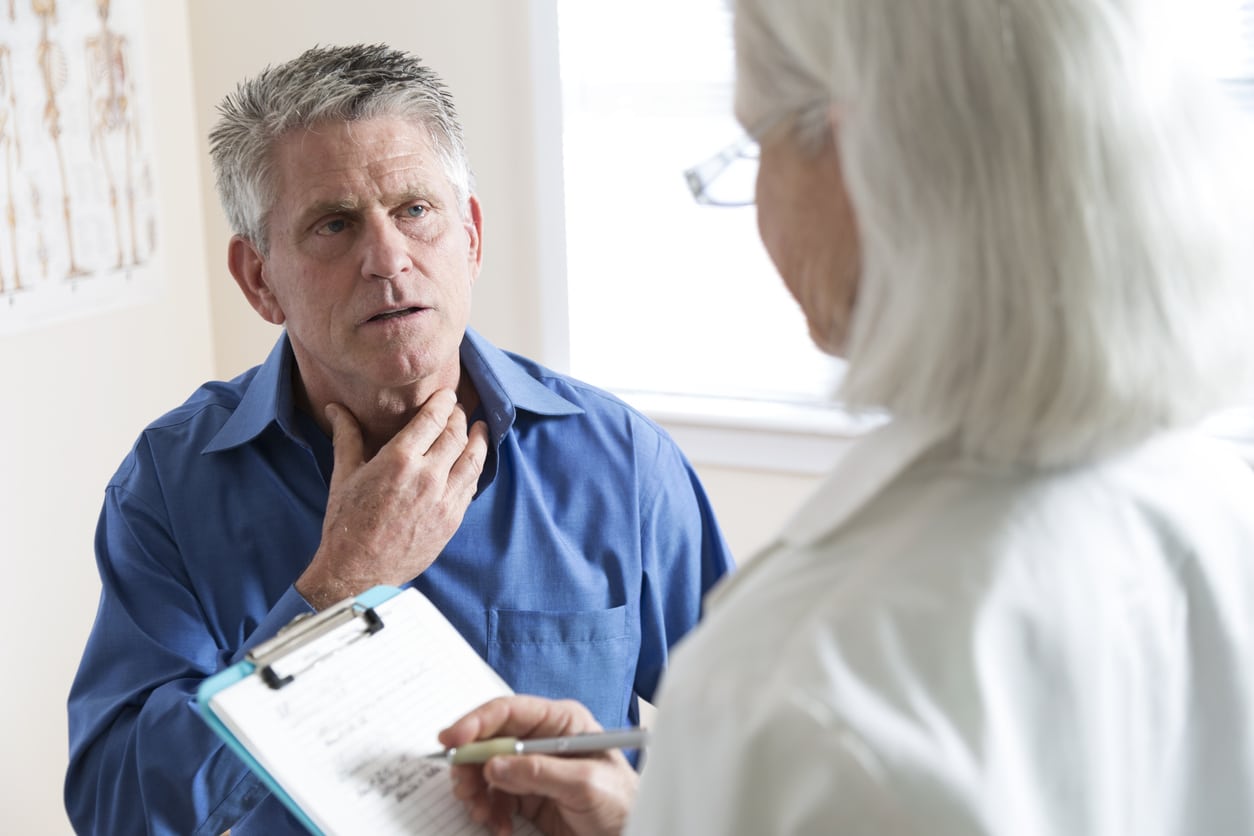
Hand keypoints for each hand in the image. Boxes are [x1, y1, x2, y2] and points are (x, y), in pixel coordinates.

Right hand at [295, 389, 488, 609]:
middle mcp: (428, 476)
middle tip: (458, 409)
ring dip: (478, 438)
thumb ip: (347, 436)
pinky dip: (474, 467)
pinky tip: (473, 461)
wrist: (359, 572)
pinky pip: (471, 485)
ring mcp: (444, 499)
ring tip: (480, 427)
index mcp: (399, 460)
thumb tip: (336, 408)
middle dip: (459, 417)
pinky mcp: (453, 519)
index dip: (443, 402)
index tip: (446, 395)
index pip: (433, 418)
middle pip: (457, 434)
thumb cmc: (347, 523)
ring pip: (473, 459)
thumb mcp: (344, 475)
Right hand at [440, 696, 636, 835]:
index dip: (476, 722)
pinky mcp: (527, 794)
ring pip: (485, 770)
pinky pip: (493, 796)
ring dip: (477, 793)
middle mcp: (541, 739)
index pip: (508, 711)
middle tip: (463, 788)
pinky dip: (489, 811)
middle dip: (470, 764)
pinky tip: (499, 825)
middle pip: (489, 740)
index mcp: (560, 721)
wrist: (629, 835)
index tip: (452, 741)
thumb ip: (538, 772)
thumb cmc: (621, 802)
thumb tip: (493, 766)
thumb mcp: (584, 784)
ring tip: (484, 814)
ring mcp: (532, 767)